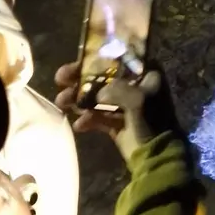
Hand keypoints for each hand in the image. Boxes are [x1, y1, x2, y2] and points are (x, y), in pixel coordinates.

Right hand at [54, 62, 181, 163]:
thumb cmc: (151, 121)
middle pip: (103, 77)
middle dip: (81, 78)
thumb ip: (117, 90)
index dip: (97, 57)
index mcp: (145, 74)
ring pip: (96, 97)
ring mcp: (123, 105)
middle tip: (60, 78)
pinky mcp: (115, 123)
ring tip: (62, 102)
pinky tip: (79, 126)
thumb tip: (97, 94)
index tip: (77, 60)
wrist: (154, 156)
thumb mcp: (137, 100)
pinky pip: (97, 117)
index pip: (118, 58)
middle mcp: (134, 86)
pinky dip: (87, 120)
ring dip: (79, 99)